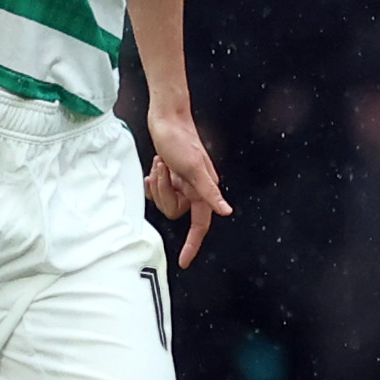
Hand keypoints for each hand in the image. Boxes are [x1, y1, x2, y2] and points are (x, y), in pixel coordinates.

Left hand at [144, 103, 233, 268]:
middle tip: (165, 170)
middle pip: (174, 211)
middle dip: (164, 193)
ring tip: (161, 164)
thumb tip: (226, 211)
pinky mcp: (170, 176)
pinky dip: (153, 181)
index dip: (192, 244)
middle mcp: (194, 189)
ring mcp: (181, 183)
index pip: (200, 225)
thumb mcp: (194, 168)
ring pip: (164, 201)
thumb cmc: (181, 139)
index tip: (184, 261)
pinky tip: (155, 169)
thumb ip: (210, 192)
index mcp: (203, 190)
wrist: (166, 117)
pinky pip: (157, 192)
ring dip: (159, 183)